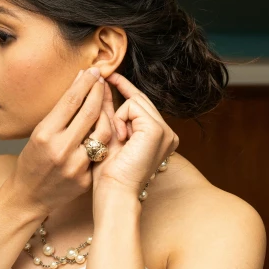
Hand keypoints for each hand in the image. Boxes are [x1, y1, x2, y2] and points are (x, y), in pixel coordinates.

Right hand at [11, 68, 111, 213]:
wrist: (29, 196)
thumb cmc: (32, 161)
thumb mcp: (38, 133)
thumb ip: (59, 113)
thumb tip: (78, 86)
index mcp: (45, 134)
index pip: (71, 101)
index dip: (85, 82)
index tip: (93, 71)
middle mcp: (60, 149)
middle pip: (89, 112)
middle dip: (98, 91)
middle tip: (102, 79)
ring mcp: (75, 165)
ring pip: (102, 132)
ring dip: (106, 114)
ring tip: (105, 104)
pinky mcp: (86, 179)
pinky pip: (101, 153)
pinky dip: (102, 140)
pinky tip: (102, 129)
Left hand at [91, 73, 178, 200]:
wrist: (114, 193)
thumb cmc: (109, 173)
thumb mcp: (109, 135)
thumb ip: (108, 111)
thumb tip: (101, 86)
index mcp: (160, 138)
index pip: (142, 106)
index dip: (125, 90)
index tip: (109, 77)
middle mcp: (168, 134)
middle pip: (140, 100)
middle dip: (120, 90)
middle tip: (103, 76)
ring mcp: (165, 131)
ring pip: (136, 102)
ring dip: (118, 116)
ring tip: (117, 138)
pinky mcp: (156, 130)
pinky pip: (132, 106)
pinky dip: (120, 119)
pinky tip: (121, 138)